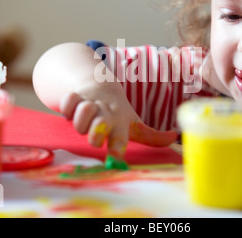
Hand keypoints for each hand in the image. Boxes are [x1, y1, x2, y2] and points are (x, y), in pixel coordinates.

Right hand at [59, 83, 176, 159]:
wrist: (101, 84)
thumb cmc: (117, 113)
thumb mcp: (134, 124)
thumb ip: (152, 137)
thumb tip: (174, 138)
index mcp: (121, 121)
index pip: (121, 135)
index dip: (118, 145)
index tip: (116, 156)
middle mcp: (106, 112)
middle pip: (101, 122)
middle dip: (98, 130)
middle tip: (96, 138)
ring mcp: (90, 103)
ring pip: (83, 111)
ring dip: (81, 121)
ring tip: (83, 125)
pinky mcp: (75, 96)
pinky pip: (68, 102)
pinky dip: (67, 108)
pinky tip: (70, 112)